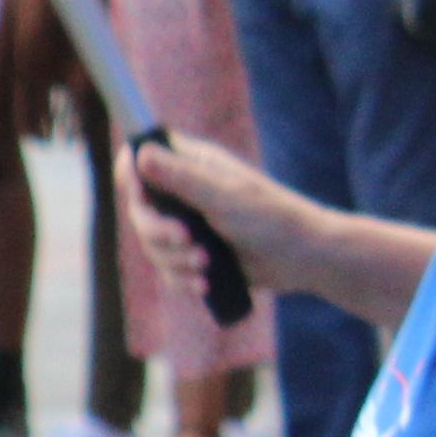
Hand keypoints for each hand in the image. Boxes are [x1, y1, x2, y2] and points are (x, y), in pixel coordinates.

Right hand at [126, 128, 296, 307]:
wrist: (303, 258)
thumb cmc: (271, 218)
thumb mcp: (223, 196)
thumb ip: (180, 177)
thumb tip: (140, 152)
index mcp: (190, 166)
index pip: (140, 161)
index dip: (132, 177)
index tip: (142, 198)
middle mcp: (183, 193)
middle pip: (139, 211)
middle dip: (158, 232)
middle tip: (186, 240)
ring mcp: (186, 225)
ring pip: (152, 245)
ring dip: (175, 260)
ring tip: (207, 264)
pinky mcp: (193, 254)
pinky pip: (167, 270)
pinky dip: (182, 279)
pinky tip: (204, 284)